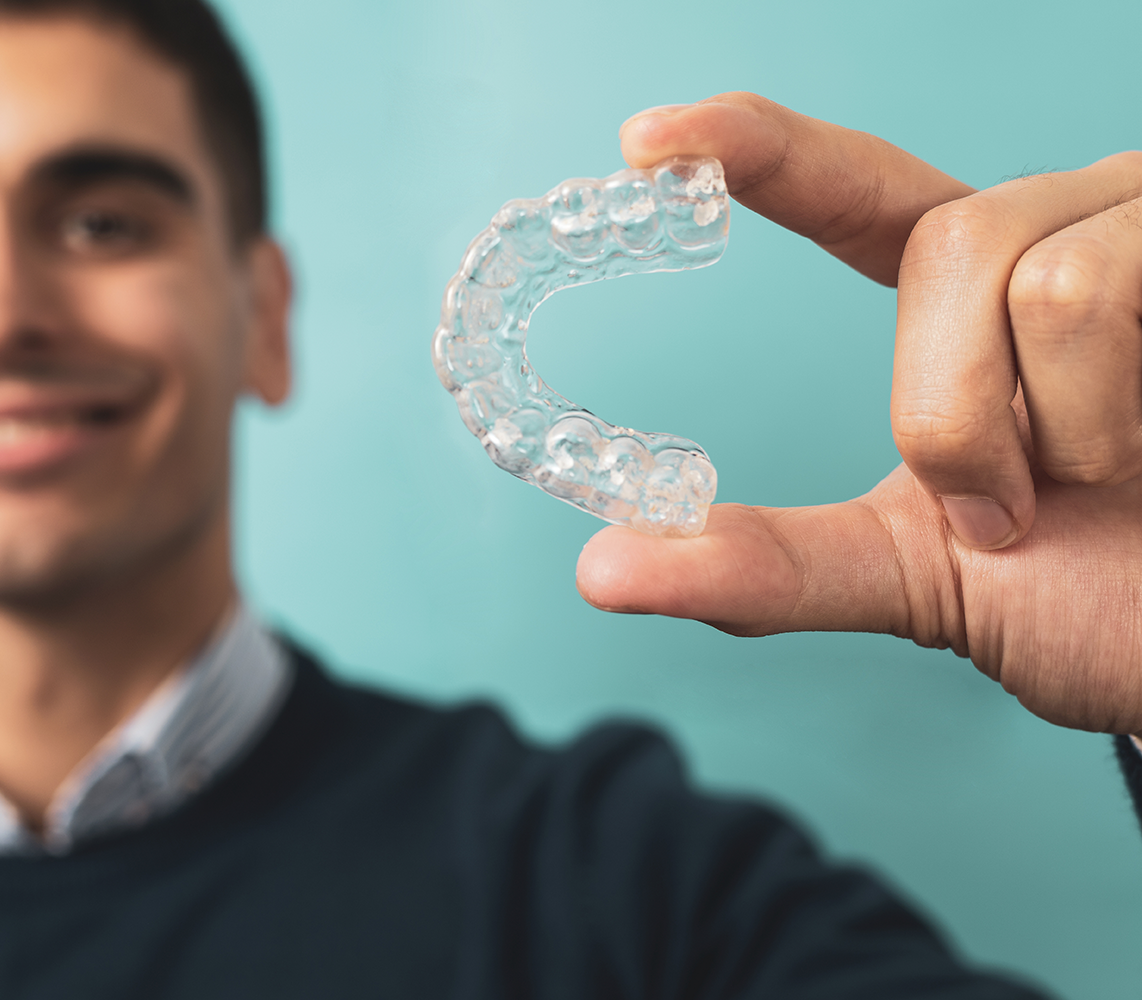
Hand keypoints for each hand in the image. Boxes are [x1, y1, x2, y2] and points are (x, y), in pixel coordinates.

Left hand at [577, 93, 1141, 733]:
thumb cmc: (1094, 596)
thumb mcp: (909, 574)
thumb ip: (770, 564)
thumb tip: (605, 570)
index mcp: (979, 290)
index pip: (855, 191)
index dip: (758, 151)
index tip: (647, 144)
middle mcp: (1066, 230)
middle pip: (949, 244)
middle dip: (950, 412)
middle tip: (1008, 506)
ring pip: (1030, 272)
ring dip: (1040, 430)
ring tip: (1102, 483)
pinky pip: (1102, 290)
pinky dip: (1106, 423)